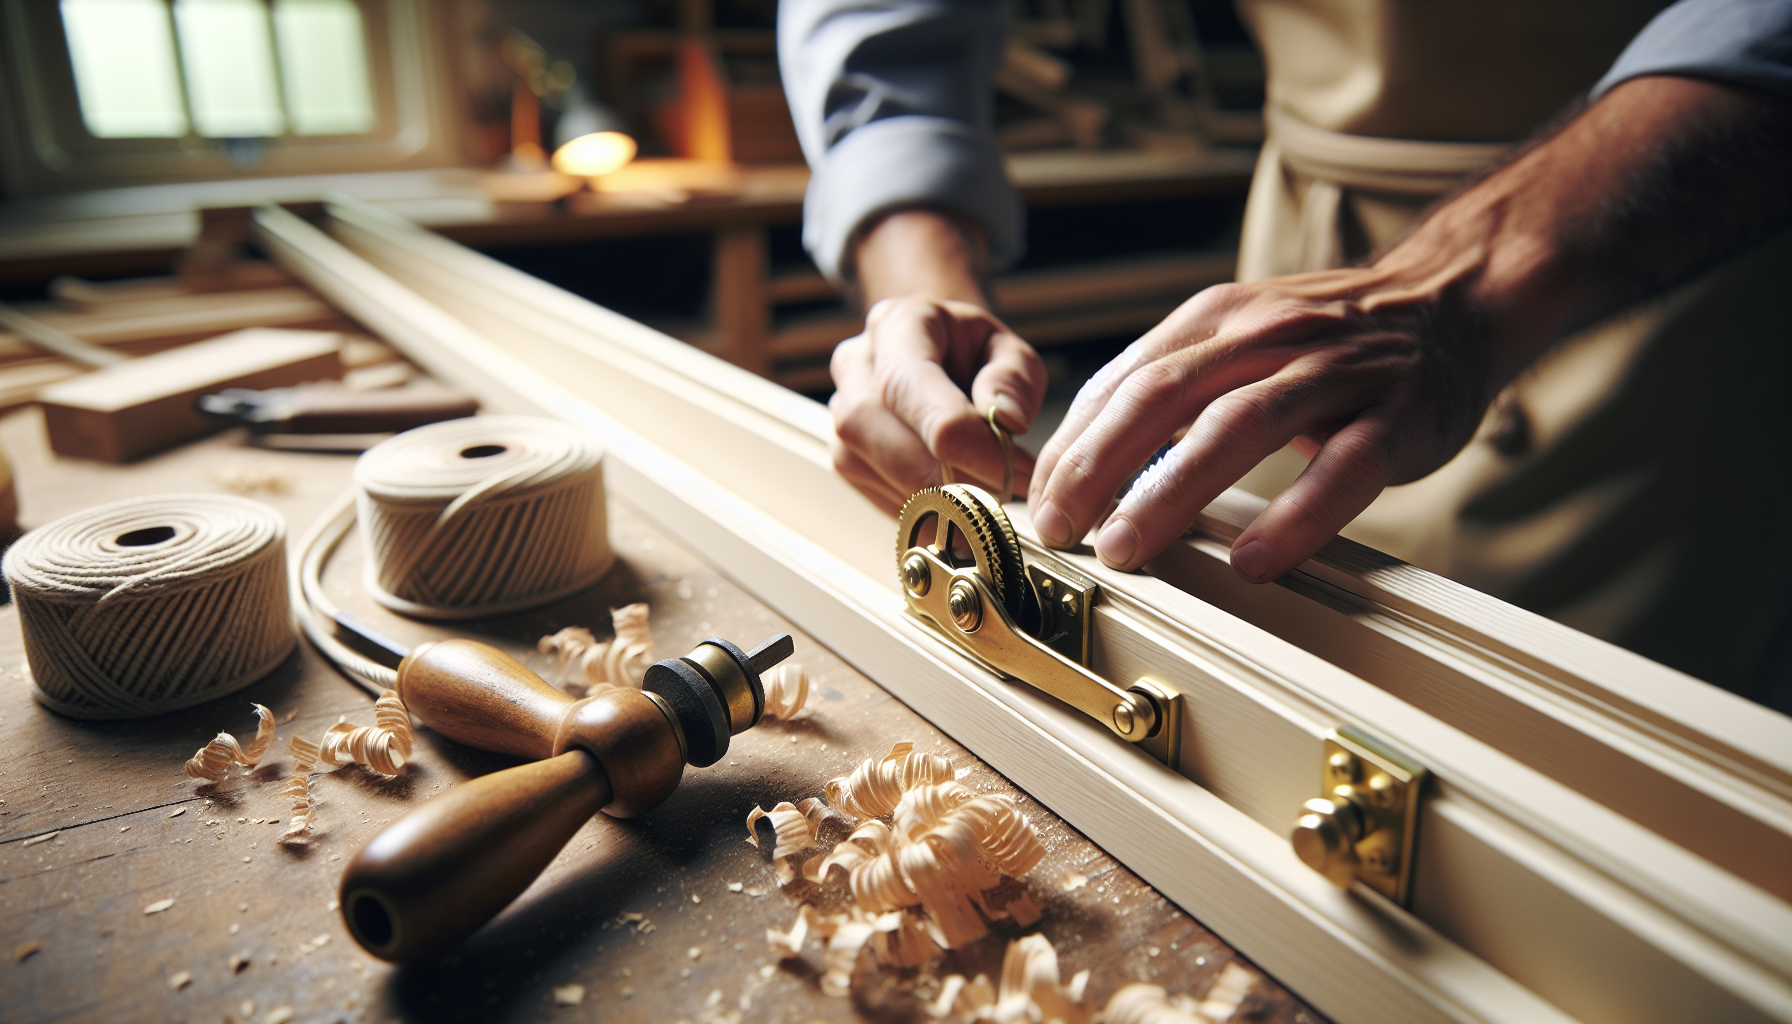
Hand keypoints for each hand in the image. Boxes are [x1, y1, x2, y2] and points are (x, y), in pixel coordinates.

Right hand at [828, 210, 1046, 511]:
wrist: (932, 355)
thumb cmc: (971, 353)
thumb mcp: (1006, 348)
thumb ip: (1013, 377)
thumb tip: (1007, 419)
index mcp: (897, 326)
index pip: (910, 388)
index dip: (961, 439)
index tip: (1012, 471)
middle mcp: (856, 367)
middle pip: (888, 441)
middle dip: (955, 480)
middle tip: (1006, 492)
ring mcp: (842, 417)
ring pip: (886, 478)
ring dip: (946, 501)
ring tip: (988, 493)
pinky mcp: (844, 460)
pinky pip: (885, 500)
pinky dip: (930, 512)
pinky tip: (958, 501)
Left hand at [1029, 75, 1791, 582]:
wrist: (1454, 299)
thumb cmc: (1331, 338)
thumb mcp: (1240, 339)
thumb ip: (1171, 387)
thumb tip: (1084, 462)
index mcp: (1218, 319)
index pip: (1124, 381)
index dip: (1072, 444)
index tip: (1032, 502)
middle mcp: (1268, 335)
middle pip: (1163, 396)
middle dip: (1096, 466)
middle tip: (1057, 530)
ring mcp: (1335, 373)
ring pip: (1238, 425)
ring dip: (1170, 491)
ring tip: (1125, 548)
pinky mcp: (1398, 415)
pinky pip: (1344, 467)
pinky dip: (1295, 514)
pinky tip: (1255, 559)